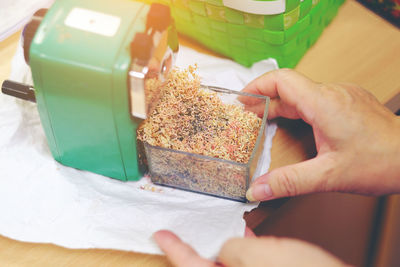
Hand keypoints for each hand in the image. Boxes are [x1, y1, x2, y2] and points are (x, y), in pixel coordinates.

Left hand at [153, 230, 346, 266]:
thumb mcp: (260, 257)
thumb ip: (234, 248)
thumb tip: (228, 247)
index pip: (188, 266)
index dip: (173, 248)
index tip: (159, 233)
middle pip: (206, 266)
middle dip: (194, 248)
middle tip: (183, 230)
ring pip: (227, 266)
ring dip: (220, 248)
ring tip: (212, 228)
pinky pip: (246, 266)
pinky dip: (243, 251)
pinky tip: (246, 235)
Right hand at [240, 69, 399, 200]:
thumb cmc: (381, 162)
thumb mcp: (328, 176)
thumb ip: (288, 182)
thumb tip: (257, 190)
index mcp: (323, 103)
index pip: (282, 80)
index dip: (257, 86)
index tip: (241, 98)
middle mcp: (333, 93)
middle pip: (289, 87)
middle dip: (264, 100)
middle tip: (246, 114)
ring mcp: (343, 95)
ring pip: (303, 93)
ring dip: (281, 104)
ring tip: (263, 118)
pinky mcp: (350, 102)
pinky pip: (317, 98)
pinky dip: (298, 107)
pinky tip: (295, 122)